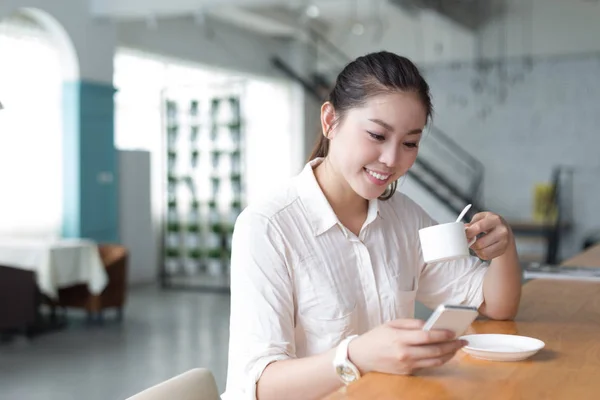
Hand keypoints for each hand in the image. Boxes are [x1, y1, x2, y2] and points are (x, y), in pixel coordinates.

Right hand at [347, 319, 465, 375]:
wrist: (361, 357)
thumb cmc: (376, 337)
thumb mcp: (391, 324)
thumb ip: (411, 323)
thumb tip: (430, 325)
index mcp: (400, 338)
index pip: (427, 337)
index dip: (443, 334)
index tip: (454, 332)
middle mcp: (405, 354)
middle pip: (435, 351)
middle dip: (452, 346)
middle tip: (463, 341)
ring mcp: (407, 365)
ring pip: (434, 362)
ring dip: (449, 355)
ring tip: (457, 348)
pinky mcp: (407, 372)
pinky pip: (427, 366)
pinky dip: (438, 360)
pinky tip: (444, 354)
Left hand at [466, 212, 513, 260]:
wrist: (505, 230)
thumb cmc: (490, 223)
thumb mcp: (481, 217)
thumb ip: (472, 223)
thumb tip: (464, 229)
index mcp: (495, 219)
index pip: (478, 227)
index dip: (468, 233)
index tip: (463, 235)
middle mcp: (502, 231)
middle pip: (480, 243)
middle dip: (471, 243)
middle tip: (468, 241)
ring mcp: (504, 242)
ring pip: (483, 252)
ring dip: (475, 249)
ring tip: (474, 244)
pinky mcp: (502, 250)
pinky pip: (486, 256)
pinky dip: (480, 254)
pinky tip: (481, 248)